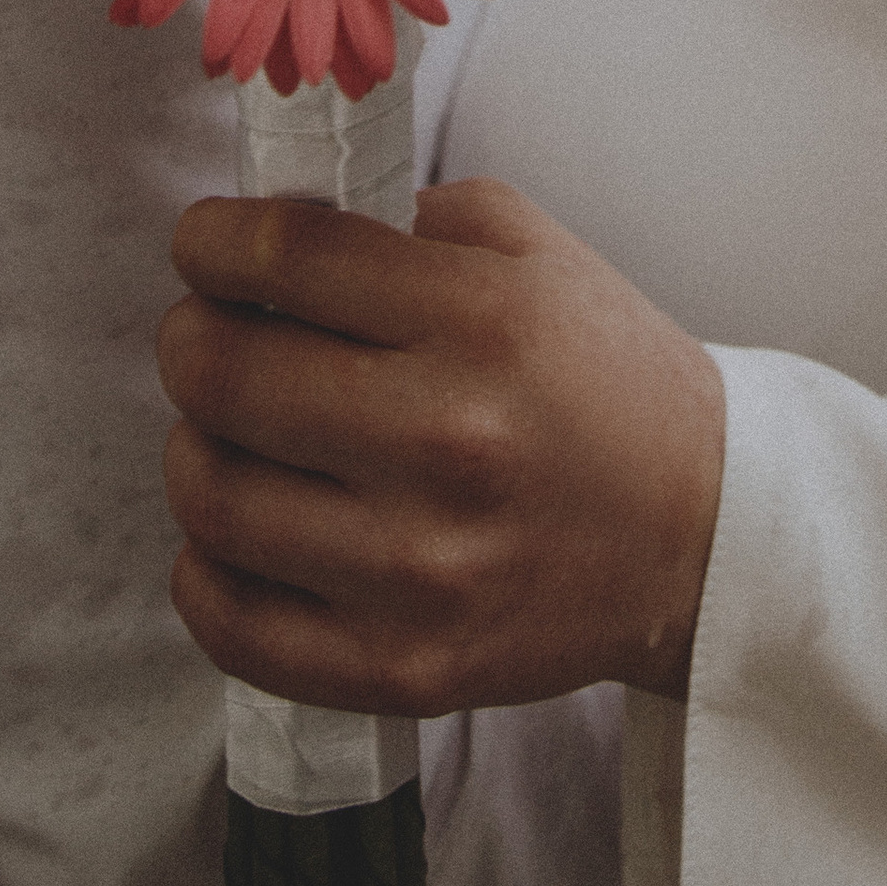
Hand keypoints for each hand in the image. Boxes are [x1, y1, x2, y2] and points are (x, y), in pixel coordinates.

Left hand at [159, 178, 725, 718]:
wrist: (697, 531)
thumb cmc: (601, 378)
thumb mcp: (531, 250)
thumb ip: (401, 217)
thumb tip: (267, 225)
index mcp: (483, 320)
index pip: (287, 257)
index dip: (214, 241)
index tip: (205, 245)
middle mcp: (449, 442)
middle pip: (227, 376)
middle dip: (189, 338)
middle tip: (205, 332)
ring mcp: (423, 570)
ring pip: (214, 498)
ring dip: (193, 446)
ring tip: (228, 432)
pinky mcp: (407, 668)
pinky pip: (237, 627)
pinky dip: (204, 571)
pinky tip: (234, 532)